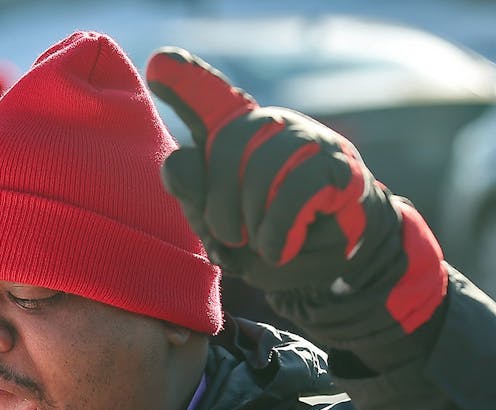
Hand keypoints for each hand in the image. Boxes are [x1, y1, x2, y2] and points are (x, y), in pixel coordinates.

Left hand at [146, 47, 447, 367]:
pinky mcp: (337, 164)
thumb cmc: (270, 237)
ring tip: (260, 247)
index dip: (183, 80)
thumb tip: (180, 162)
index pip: (207, 98)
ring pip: (262, 167)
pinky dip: (278, 229)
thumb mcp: (222, 228)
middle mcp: (269, 125)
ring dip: (253, 221)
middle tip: (227, 239)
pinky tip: (280, 248)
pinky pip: (296, 189)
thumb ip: (195, 198)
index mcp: (234, 135)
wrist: (334, 257)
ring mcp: (306, 138)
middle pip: (225, 145)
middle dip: (217, 204)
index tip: (158, 64)